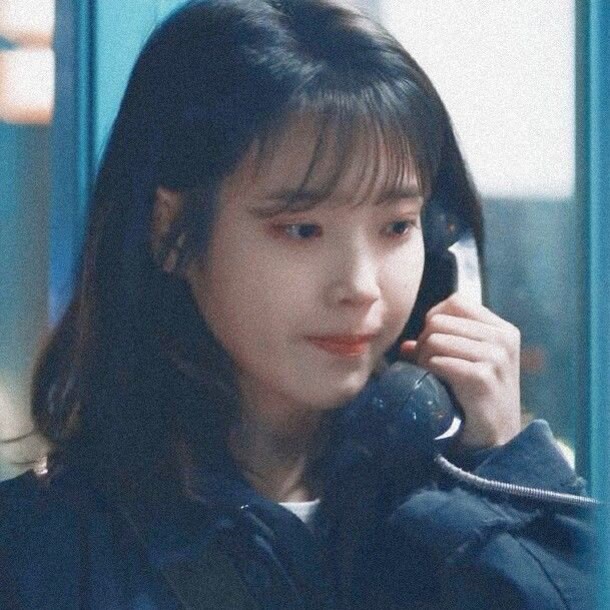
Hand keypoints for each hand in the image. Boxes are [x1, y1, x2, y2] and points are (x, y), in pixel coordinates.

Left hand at [401, 294, 520, 448]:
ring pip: (434, 340)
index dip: (435, 320)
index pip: (455, 302)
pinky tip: (439, 388)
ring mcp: (496, 357)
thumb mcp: (466, 367)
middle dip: (425, 343)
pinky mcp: (483, 378)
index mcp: (502, 330)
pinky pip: (438, 361)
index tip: (434, 346)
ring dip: (425, 360)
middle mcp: (503, 338)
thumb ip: (441, 347)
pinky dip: (430, 373)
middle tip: (430, 368)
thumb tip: (405, 346)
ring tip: (435, 379)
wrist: (496, 443)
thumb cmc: (477, 402)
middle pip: (438, 321)